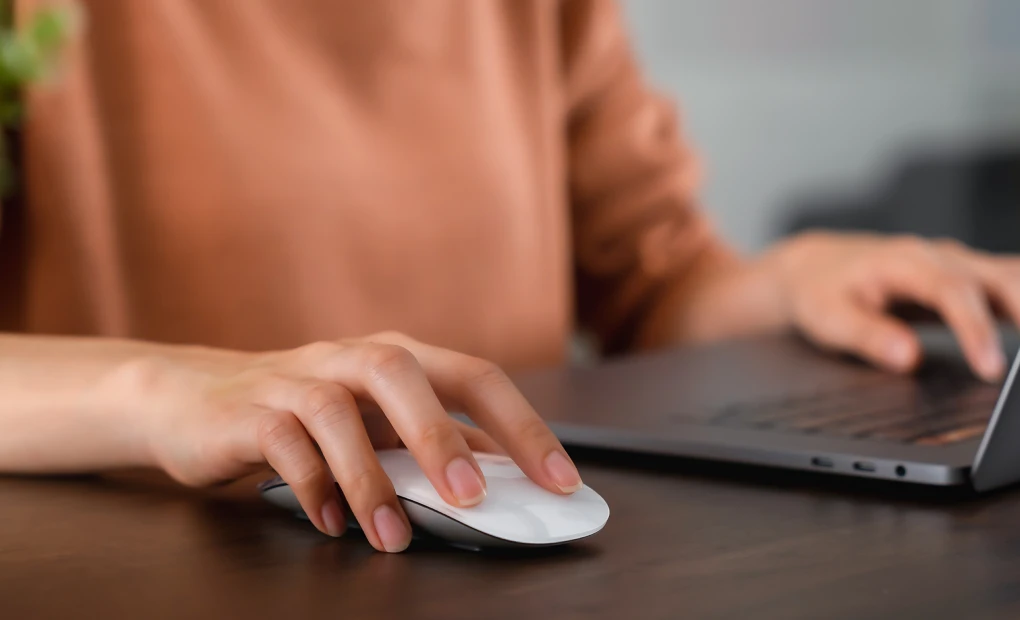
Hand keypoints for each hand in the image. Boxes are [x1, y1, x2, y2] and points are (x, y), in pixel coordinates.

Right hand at [115, 332, 581, 552]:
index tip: (559, 481)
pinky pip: (283, 443)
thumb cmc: (304, 412)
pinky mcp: (249, 412)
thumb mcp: (376, 420)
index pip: (473, 376)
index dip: (521, 426)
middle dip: (440, 436)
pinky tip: (332, 523)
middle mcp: (348, 358)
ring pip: (336, 412)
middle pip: (401, 373)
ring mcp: (295, 379)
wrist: (193, 398)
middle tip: (472, 498)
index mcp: (396, 357)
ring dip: (369, 478)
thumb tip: (505, 476)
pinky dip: (312, 486)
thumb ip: (432, 440)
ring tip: (393, 536)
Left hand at [773, 232, 1019, 380]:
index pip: (953, 292)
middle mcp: (940, 256)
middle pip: (1000, 278)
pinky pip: (1009, 286)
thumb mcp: (828, 317)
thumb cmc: (820, 290)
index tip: (990, 368)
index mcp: (906, 261)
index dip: (975, 330)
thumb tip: (908, 357)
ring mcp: (957, 265)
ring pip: (1012, 278)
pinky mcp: (965, 279)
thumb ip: (868, 336)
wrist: (814, 267)